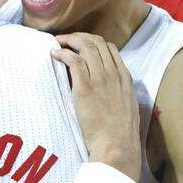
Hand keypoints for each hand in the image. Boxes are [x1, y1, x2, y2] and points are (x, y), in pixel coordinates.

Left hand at [51, 33, 139, 180]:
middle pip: (97, 43)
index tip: (83, 45)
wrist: (116, 145)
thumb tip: (107, 91)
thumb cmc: (121, 133)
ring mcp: (100, 79)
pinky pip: (73, 60)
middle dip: (80, 37)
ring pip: (85, 47)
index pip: (111, 49)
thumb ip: (118, 93)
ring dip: (70, 40)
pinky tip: (54, 54)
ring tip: (58, 42)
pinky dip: (62, 53)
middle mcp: (113, 74)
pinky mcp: (85, 87)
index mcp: (125, 78)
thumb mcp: (127, 107)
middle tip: (67, 40)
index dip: (95, 42)